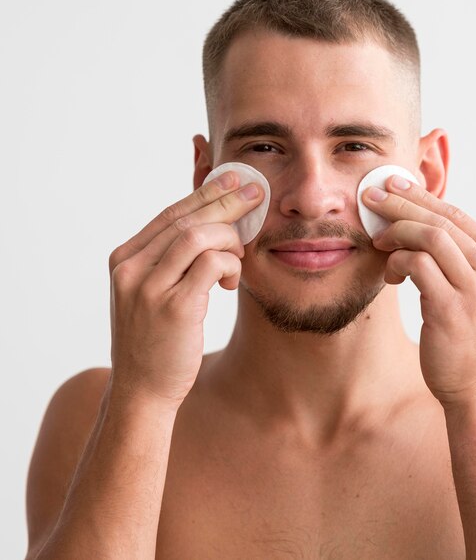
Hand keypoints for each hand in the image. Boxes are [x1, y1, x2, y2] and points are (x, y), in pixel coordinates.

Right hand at [107, 171, 264, 407]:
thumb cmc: (155, 339)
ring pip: (198, 235)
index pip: (170, 213)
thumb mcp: (151, 292)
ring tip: (240, 255)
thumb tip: (210, 224)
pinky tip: (231, 279)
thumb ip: (170, 259)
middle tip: (255, 193)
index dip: (205, 194)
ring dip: (229, 239)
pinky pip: (211, 264)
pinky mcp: (173, 307)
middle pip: (185, 218)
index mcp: (124, 259)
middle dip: (226, 202)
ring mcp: (149, 287)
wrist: (141, 390)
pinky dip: (229, 264)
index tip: (232, 180)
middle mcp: (131, 268)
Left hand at [363, 176, 475, 407]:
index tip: (394, 185)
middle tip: (371, 196)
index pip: (457, 215)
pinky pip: (418, 265)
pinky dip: (397, 261)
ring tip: (377, 240)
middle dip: (401, 203)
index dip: (421, 197)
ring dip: (396, 231)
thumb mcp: (475, 294)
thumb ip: (458, 261)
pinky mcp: (451, 309)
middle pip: (442, 219)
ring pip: (431, 236)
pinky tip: (389, 273)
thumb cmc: (470, 341)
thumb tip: (419, 230)